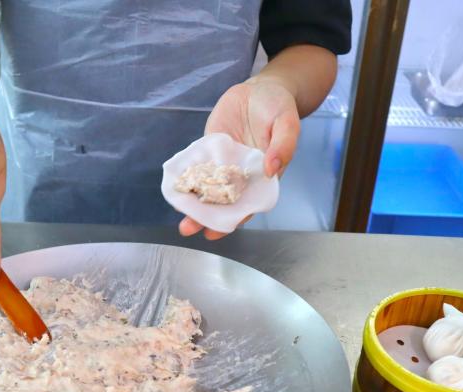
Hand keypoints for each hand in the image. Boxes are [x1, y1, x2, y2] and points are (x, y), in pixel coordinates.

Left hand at [179, 78, 299, 239]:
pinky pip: (197, 165)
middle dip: (205, 217)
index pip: (247, 205)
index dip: (233, 220)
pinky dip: (186, 176)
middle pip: (223, 202)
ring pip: (207, 187)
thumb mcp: (288, 122)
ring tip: (178, 213)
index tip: (217, 231)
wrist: (260, 90)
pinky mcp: (210, 149)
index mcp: (263, 177)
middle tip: (188, 228)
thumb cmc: (278, 108)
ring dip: (192, 201)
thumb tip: (272, 169)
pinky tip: (174, 186)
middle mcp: (241, 175)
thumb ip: (283, 146)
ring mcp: (224, 163)